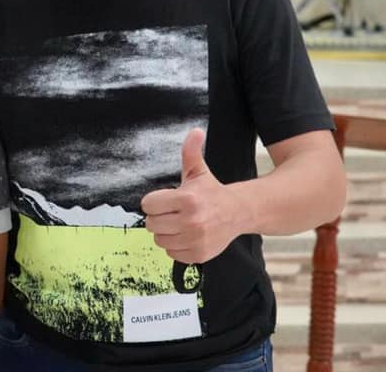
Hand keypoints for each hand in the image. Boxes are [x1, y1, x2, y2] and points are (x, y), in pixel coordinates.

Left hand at [140, 128, 241, 263]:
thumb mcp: (198, 171)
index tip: (165, 200)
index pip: (148, 205)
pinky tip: (186, 235)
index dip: (154, 201)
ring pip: (159, 240)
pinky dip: (175, 246)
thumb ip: (191, 151)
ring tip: (179, 223)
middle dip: (159, 217)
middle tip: (172, 212)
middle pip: (151, 224)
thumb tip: (195, 132)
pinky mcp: (198, 254)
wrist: (237, 212)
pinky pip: (171, 253)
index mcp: (186, 199)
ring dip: (166, 232)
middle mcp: (191, 221)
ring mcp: (195, 239)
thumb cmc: (211, 191)